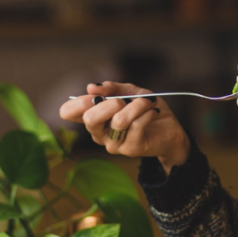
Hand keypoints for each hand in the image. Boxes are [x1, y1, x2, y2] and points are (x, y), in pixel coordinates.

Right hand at [59, 82, 189, 171]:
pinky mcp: (130, 149)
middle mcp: (99, 133)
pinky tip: (153, 111)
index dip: (78, 101)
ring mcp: (113, 144)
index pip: (68, 112)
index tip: (96, 95)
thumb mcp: (130, 92)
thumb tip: (91, 87)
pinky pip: (136, 125)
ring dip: (136, 105)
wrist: (170, 129)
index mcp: (93, 118)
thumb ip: (112, 88)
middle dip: (109, 103)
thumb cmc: (145, 109)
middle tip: (124, 100)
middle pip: (89, 119)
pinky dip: (147, 112)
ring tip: (148, 102)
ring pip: (119, 120)